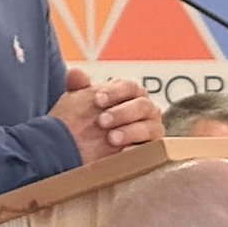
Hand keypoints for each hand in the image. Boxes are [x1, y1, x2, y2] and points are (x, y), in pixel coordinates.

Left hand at [49, 68, 163, 163]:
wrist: (90, 149)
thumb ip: (78, 87)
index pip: (129, 87)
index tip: (97, 100)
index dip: (114, 92)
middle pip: (142, 105)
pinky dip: (138, 149)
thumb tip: (74, 73)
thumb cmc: (90, 119)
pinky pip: (152, 149)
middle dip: (122, 112)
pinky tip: (122, 153)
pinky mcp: (153, 149)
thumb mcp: (82, 102)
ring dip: (130, 131)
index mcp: (132, 93)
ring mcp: (152, 129)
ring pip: (150, 127)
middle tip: (102, 121)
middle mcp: (146, 109)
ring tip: (111, 139)